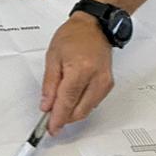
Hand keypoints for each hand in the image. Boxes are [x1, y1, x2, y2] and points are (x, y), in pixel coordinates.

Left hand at [40, 12, 113, 130]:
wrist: (95, 27)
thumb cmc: (73, 36)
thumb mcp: (53, 57)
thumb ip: (49, 84)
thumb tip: (46, 105)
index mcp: (80, 69)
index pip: (67, 101)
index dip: (58, 118)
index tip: (51, 128)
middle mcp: (96, 78)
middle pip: (79, 110)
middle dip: (64, 118)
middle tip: (51, 120)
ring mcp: (105, 82)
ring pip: (87, 110)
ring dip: (72, 113)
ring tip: (59, 107)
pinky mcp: (108, 85)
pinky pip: (93, 103)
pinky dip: (80, 105)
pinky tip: (71, 100)